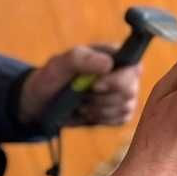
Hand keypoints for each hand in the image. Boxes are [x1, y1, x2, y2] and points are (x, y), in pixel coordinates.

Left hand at [18, 45, 141, 126]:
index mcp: (114, 56)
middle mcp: (124, 74)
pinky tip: (89, 112)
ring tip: (82, 103)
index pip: (133, 67)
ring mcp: (124, 94)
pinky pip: (121, 119)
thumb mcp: (59, 64)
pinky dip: (102, 119)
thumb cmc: (51, 78)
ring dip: (99, 110)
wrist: (44, 103)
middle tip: (83, 95)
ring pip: (125, 108)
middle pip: (129, 91)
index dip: (117, 80)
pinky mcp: (120, 112)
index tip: (95, 86)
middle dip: (103, 98)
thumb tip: (108, 64)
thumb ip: (81, 58)